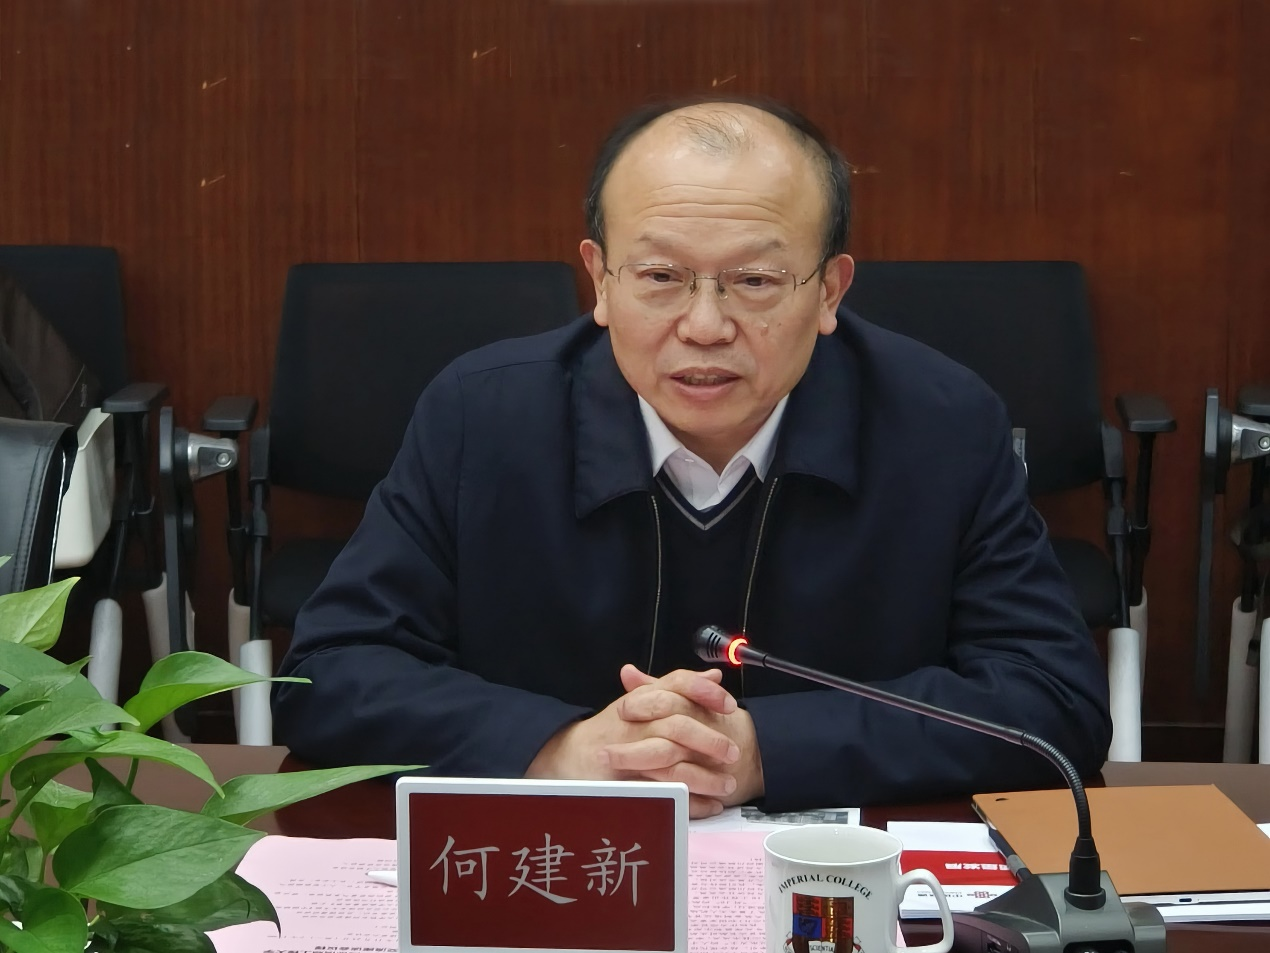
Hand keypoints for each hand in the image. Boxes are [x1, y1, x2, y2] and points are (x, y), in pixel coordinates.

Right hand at [525, 667, 741, 817]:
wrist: (570, 753)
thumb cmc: (614, 728)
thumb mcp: (644, 701)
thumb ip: (677, 688)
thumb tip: (715, 675)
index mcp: (643, 699)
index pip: (676, 684)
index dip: (704, 692)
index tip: (730, 706)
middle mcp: (636, 722)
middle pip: (677, 725)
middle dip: (709, 740)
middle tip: (734, 753)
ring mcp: (629, 752)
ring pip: (671, 762)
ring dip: (704, 776)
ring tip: (728, 786)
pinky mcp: (626, 782)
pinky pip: (662, 793)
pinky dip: (690, 802)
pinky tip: (710, 806)